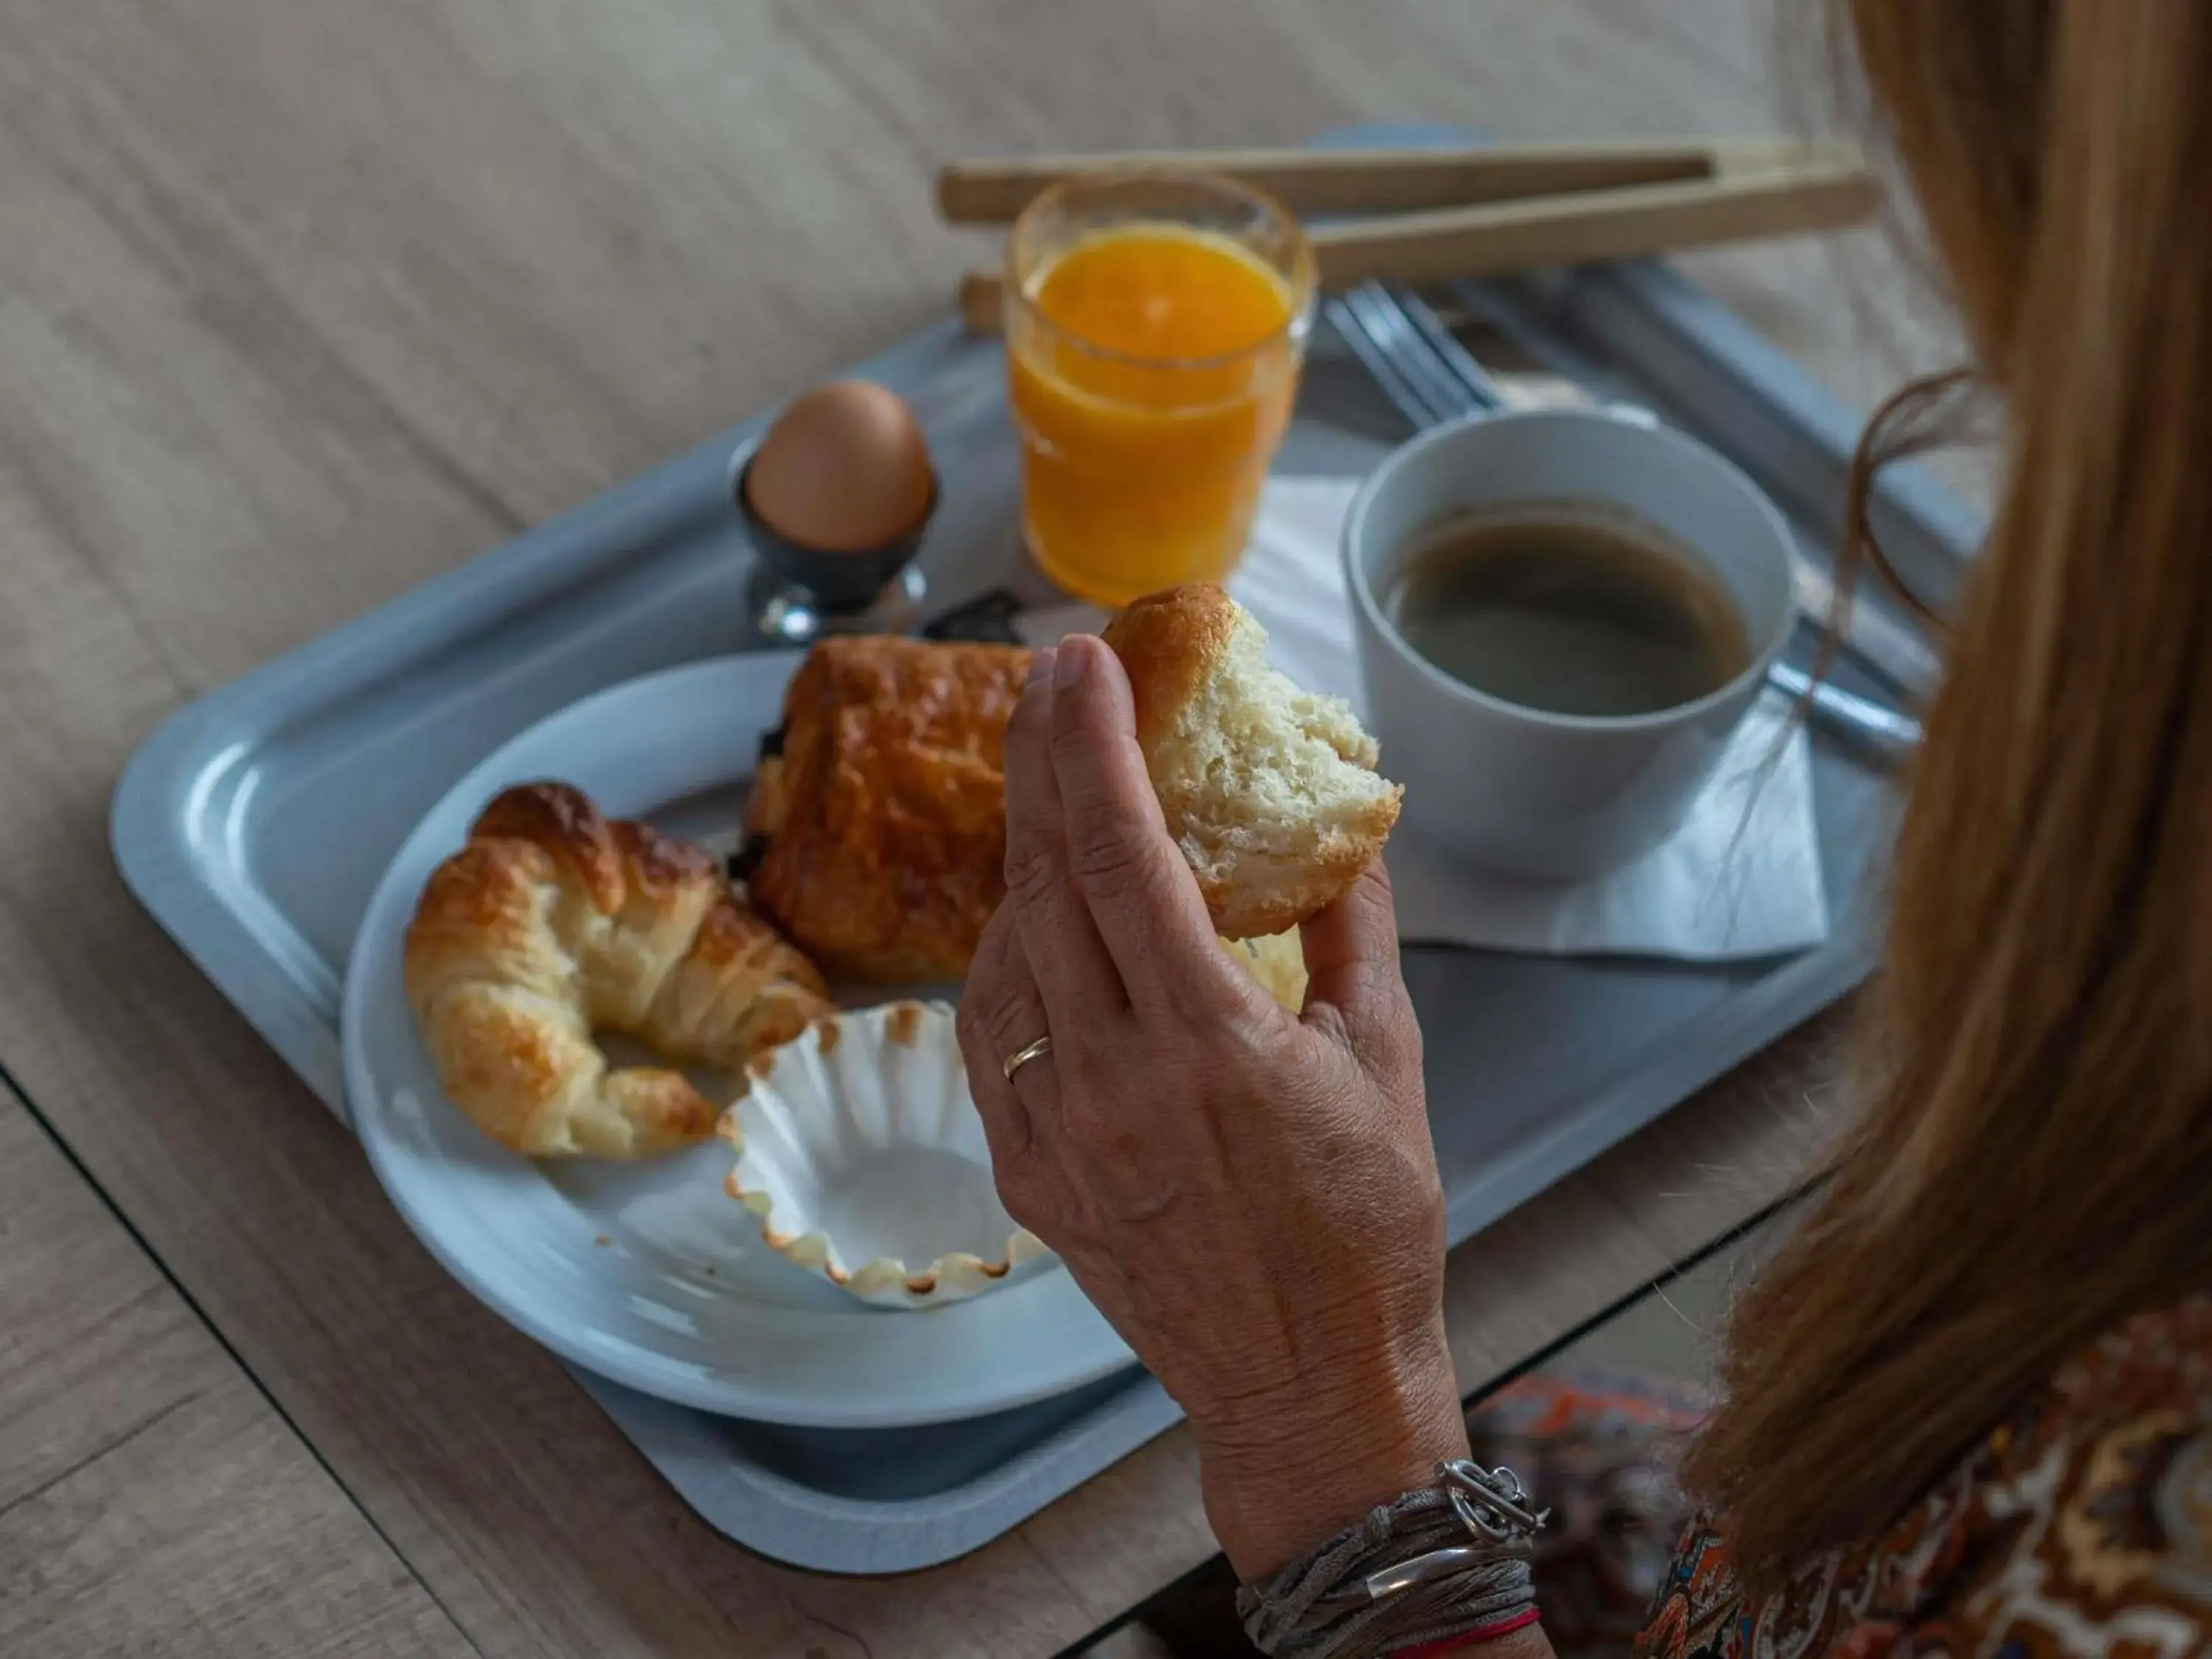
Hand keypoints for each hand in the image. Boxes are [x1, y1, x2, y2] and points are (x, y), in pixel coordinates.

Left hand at [957, 636, 1468, 1579]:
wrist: (1307, 1386)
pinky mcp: (1025, 1175)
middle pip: (1042, 881)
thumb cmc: (1366, 1231)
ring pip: (1002, 952)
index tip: (1082, 664)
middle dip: (1039, 763)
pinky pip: (988, 1034)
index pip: (1119, 853)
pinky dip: (1006, 957)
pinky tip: (1035, 919)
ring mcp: (1050, 1131)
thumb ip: (1355, 927)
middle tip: (1045, 681)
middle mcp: (1107, 1080)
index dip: (1093, 744)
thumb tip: (1340, 823)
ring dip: (1020, 856)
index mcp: (1204, 1042)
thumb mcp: (1390, 1060)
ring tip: (1048, 788)